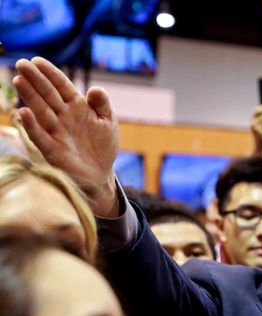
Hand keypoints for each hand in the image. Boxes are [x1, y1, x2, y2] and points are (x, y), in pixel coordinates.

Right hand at [13, 57, 119, 216]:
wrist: (101, 173)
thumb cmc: (102, 145)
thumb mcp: (107, 122)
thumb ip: (102, 105)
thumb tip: (96, 89)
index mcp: (77, 106)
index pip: (62, 86)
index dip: (51, 74)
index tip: (37, 60)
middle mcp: (63, 116)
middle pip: (48, 95)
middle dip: (35, 79)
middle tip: (22, 64)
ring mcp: (56, 131)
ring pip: (41, 111)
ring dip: (30, 96)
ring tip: (19, 80)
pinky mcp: (52, 149)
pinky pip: (40, 135)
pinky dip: (32, 125)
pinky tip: (24, 112)